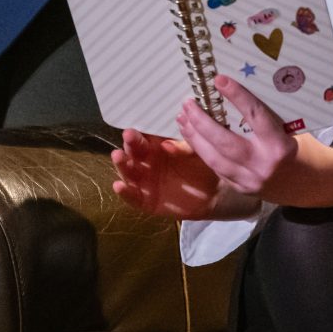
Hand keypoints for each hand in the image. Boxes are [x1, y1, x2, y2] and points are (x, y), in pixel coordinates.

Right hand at [111, 127, 229, 218]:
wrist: (213, 194)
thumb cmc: (202, 167)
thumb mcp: (197, 153)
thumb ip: (184, 147)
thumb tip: (167, 144)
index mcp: (156, 146)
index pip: (143, 138)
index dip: (136, 134)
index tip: (132, 130)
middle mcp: (146, 162)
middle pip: (133, 152)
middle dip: (129, 145)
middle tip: (128, 137)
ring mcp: (144, 182)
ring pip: (128, 173)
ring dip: (122, 164)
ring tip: (118, 156)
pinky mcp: (145, 201)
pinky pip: (132, 197)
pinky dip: (124, 192)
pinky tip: (119, 186)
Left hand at [176, 75, 310, 200]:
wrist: (313, 186)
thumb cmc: (304, 150)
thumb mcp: (293, 130)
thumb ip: (267, 118)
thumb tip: (239, 92)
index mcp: (280, 145)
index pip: (255, 116)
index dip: (236, 96)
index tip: (219, 80)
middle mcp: (263, 164)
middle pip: (224, 142)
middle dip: (201, 122)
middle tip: (188, 103)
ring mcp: (250, 180)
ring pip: (214, 159)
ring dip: (195, 137)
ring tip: (183, 118)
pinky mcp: (242, 190)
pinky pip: (217, 169)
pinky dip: (203, 152)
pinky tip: (192, 137)